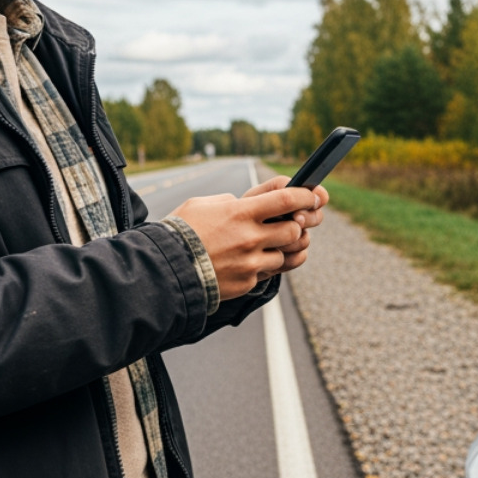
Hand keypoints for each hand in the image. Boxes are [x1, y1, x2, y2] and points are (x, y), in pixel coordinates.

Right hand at [170, 183, 324, 299]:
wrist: (164, 270)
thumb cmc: (180, 233)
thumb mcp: (201, 204)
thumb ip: (229, 201)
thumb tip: (245, 203)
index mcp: (240, 213)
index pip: (286, 200)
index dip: (305, 196)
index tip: (312, 196)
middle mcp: (249, 237)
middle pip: (294, 229)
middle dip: (296, 226)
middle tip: (290, 223)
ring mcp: (250, 262)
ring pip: (285, 254)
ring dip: (281, 248)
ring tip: (268, 244)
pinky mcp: (247, 282)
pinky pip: (269, 272)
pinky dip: (267, 265)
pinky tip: (253, 260)